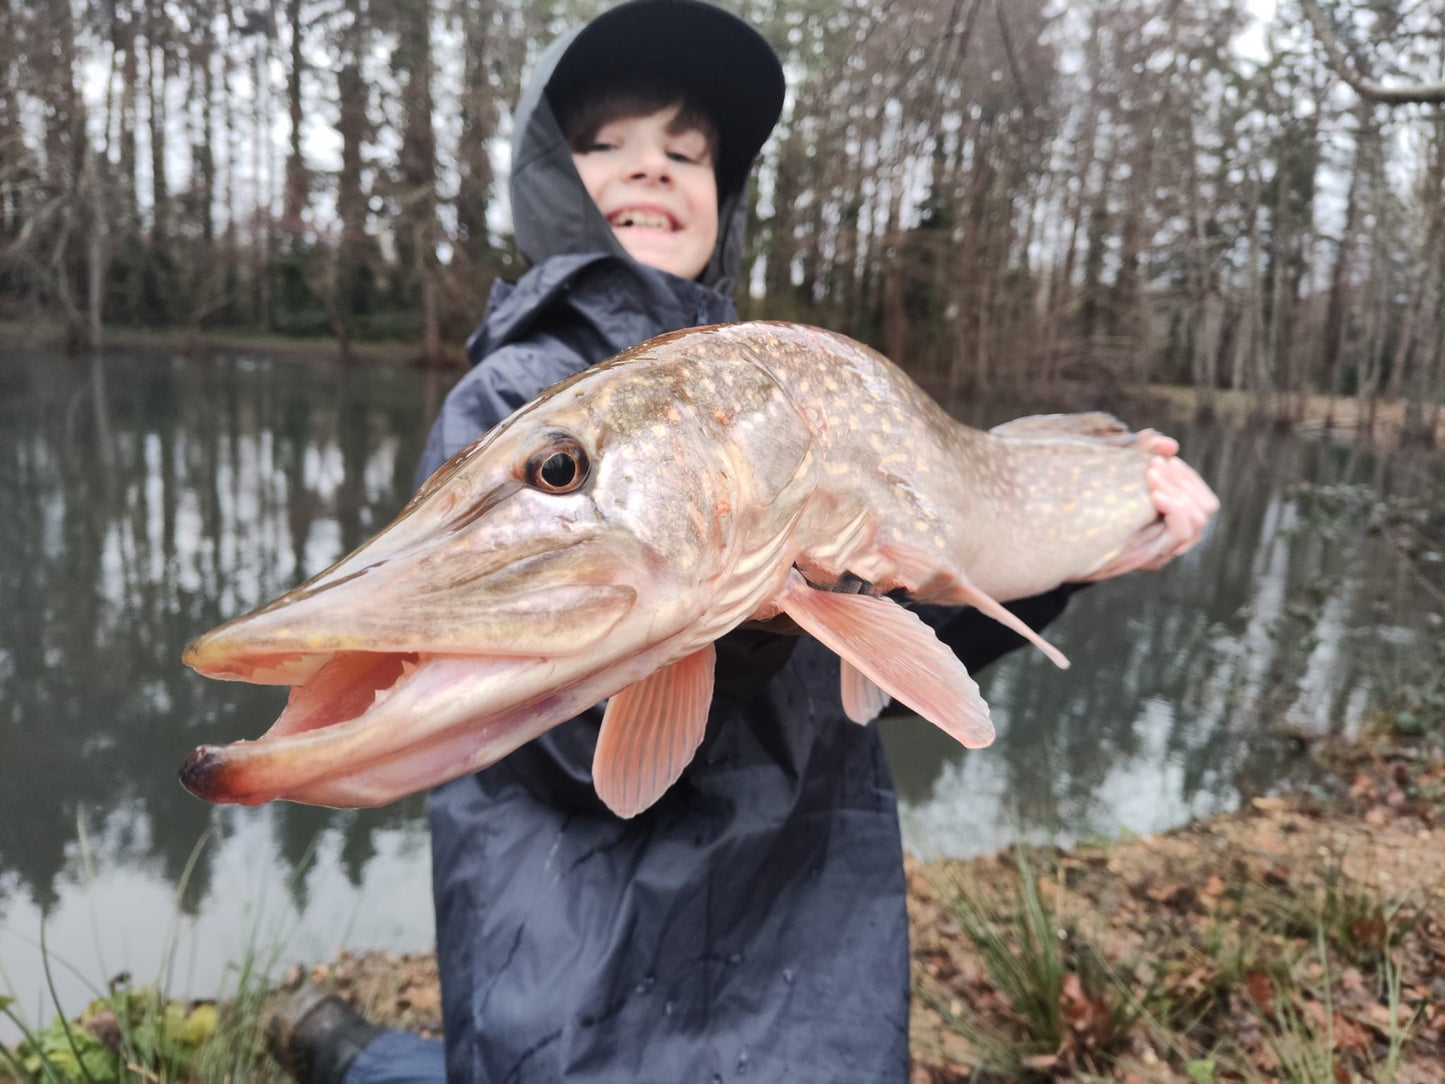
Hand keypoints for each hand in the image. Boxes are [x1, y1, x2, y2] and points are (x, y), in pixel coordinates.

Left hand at [1078, 432, 1217, 581]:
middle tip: (1154, 465)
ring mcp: (1164, 549)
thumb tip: (1168, 443)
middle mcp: (1173, 537)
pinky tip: (1154, 495)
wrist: (1063, 543)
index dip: (1189, 477)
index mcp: (1169, 519)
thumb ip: (1140, 452)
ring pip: (1197, 521)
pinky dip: (1174, 509)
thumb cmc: (1090, 501)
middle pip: (1205, 508)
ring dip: (1178, 492)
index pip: (1203, 499)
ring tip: (1152, 475)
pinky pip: (1180, 533)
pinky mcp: (1152, 557)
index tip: (1168, 459)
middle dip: (1182, 481)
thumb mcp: (1115, 472)